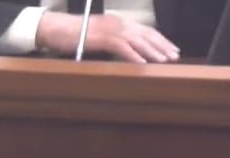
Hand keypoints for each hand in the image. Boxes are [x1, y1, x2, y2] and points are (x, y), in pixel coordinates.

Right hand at [35, 12, 179, 62]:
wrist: (55, 28)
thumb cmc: (72, 33)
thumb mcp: (96, 34)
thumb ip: (111, 39)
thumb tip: (124, 50)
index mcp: (118, 22)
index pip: (144, 30)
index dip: (159, 39)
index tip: (171, 47)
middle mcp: (118, 23)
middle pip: (146, 34)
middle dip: (162, 45)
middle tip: (174, 55)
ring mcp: (110, 30)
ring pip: (138, 41)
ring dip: (152, 51)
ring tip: (164, 60)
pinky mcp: (102, 38)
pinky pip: (122, 48)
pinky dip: (134, 56)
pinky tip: (143, 63)